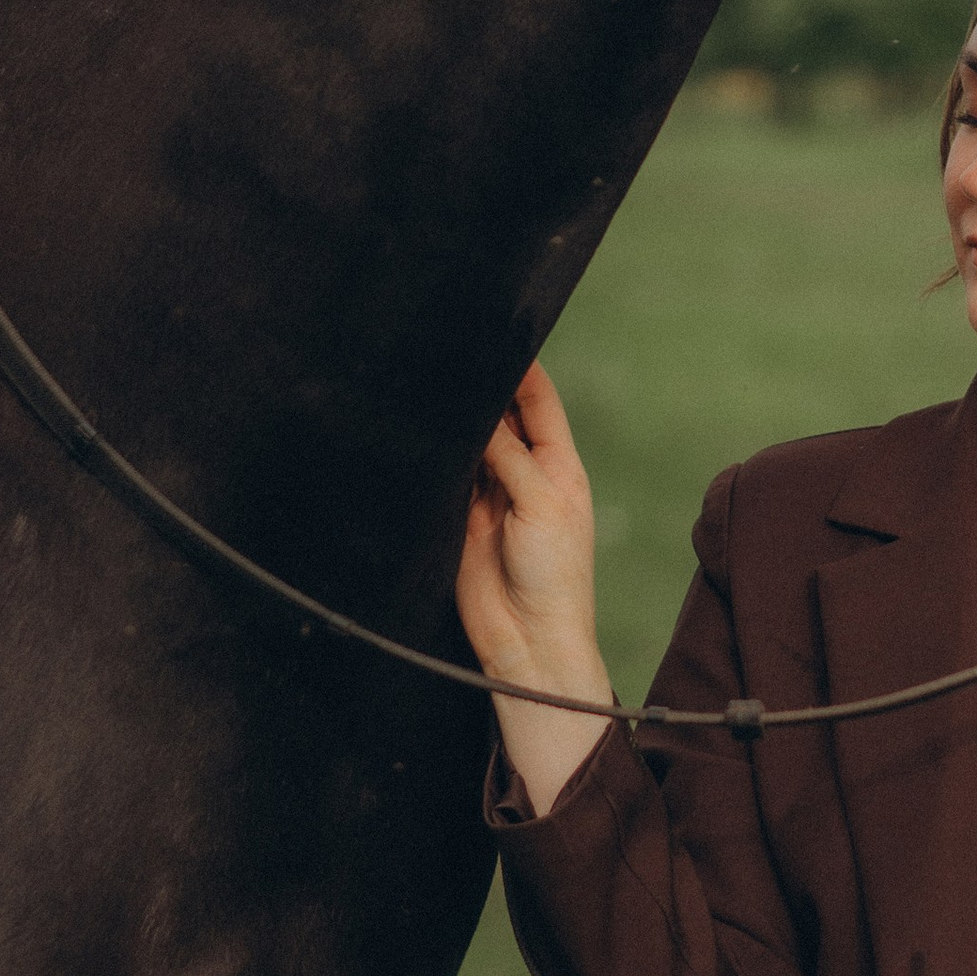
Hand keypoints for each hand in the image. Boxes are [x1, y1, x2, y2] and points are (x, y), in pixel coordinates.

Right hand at [457, 362, 611, 812]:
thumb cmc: (554, 575)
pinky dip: (435, 456)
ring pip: (469, 444)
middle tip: (451, 352)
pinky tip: (417, 431)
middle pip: (500, 418)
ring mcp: (489, 496)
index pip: (538, 402)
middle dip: (481, 389)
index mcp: (559, 465)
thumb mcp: (540, 503)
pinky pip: (444, 476)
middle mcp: (524, 474)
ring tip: (430, 383)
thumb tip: (481, 410)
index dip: (520, 369)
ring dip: (455, 421)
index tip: (495, 335)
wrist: (527, 641)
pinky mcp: (457, 519)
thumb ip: (509, 455)